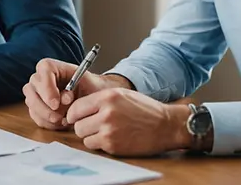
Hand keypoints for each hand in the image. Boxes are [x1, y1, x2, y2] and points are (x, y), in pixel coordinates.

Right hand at [23, 58, 129, 130]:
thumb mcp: (86, 84)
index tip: (56, 104)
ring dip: (47, 116)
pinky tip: (61, 122)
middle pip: (31, 89)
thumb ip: (76, 88)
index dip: (47, 88)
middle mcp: (39, 78)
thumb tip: (65, 98)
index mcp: (51, 66)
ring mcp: (35, 93)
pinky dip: (48, 123)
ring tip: (64, 120)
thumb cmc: (88, 88)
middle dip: (44, 107)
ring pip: (32, 105)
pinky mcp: (35, 107)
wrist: (91, 99)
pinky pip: (36, 117)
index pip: (43, 70)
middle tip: (59, 117)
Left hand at [66, 88, 191, 155]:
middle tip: (93, 125)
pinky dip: (99, 144)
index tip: (78, 117)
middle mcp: (106, 113)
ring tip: (105, 131)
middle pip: (77, 124)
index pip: (76, 108)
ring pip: (83, 137)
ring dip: (91, 136)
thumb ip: (99, 100)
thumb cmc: (145, 109)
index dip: (75, 114)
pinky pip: (94, 146)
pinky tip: (112, 138)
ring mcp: (109, 131)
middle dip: (83, 126)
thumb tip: (78, 109)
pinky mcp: (113, 145)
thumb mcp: (121, 94)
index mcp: (107, 97)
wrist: (165, 125)